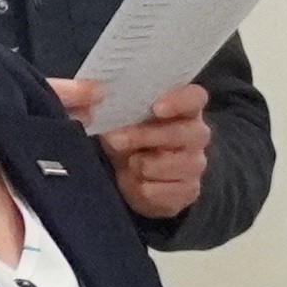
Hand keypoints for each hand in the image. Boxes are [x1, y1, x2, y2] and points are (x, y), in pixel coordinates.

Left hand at [51, 74, 211, 225]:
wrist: (131, 176)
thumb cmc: (129, 137)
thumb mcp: (120, 117)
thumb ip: (112, 104)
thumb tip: (90, 94)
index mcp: (185, 108)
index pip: (195, 97)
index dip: (179, 101)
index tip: (156, 108)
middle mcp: (197, 134)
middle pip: (182, 133)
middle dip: (145, 136)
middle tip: (115, 139)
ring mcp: (196, 164)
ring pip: (169, 164)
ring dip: (140, 165)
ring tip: (129, 162)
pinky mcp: (189, 191)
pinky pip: (162, 191)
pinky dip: (142, 188)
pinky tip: (137, 182)